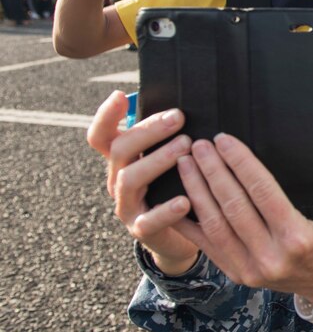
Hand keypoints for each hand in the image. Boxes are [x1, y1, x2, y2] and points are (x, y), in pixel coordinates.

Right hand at [87, 91, 198, 274]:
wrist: (179, 236)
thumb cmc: (177, 187)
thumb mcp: (170, 160)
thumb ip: (172, 136)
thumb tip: (191, 104)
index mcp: (122, 160)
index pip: (102, 135)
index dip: (106, 115)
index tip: (120, 95)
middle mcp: (118, 180)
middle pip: (120, 149)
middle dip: (149, 131)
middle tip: (178, 117)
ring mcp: (126, 205)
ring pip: (130, 179)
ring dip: (157, 160)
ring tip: (185, 147)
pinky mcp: (141, 230)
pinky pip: (149, 220)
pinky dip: (166, 210)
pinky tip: (185, 200)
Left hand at [171, 134, 312, 300]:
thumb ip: (287, 196)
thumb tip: (252, 161)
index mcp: (295, 236)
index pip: (262, 191)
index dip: (240, 162)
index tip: (224, 140)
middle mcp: (270, 255)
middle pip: (233, 205)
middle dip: (213, 171)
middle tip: (200, 146)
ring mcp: (249, 268)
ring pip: (215, 223)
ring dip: (197, 190)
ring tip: (186, 164)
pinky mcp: (235, 274)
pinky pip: (205, 243)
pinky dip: (188, 220)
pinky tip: (175, 199)